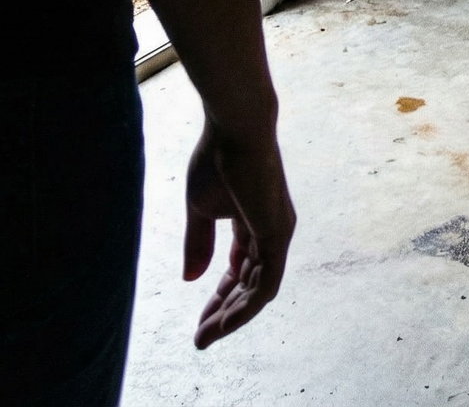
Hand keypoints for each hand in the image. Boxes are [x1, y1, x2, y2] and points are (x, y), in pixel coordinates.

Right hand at [183, 117, 296, 348]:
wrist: (234, 129)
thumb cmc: (217, 158)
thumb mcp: (200, 209)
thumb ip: (199, 243)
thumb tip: (191, 280)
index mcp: (253, 223)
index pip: (239, 270)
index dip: (219, 296)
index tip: (198, 321)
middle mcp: (271, 231)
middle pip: (249, 284)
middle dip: (224, 313)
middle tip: (200, 339)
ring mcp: (277, 233)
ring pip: (258, 291)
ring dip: (232, 317)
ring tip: (205, 338)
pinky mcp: (278, 234)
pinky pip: (266, 284)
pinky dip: (246, 308)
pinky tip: (225, 324)